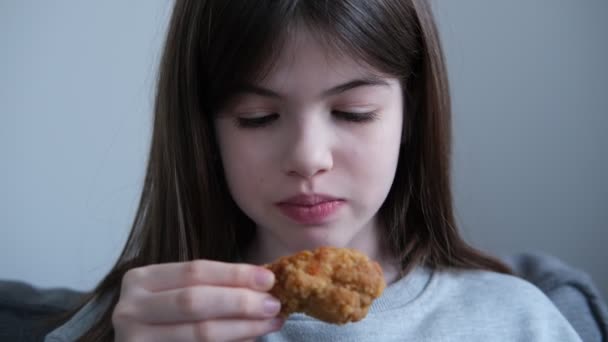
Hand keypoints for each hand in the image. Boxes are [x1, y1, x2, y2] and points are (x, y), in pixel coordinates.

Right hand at [112, 260, 282, 340]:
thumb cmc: (168, 319)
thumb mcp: (179, 293)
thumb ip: (213, 286)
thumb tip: (264, 283)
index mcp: (140, 280)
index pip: (195, 271)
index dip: (234, 274)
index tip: (269, 279)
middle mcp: (130, 309)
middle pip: (195, 301)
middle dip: (240, 302)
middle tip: (273, 305)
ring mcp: (135, 341)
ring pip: (200, 333)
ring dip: (242, 328)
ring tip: (270, 323)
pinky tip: (249, 340)